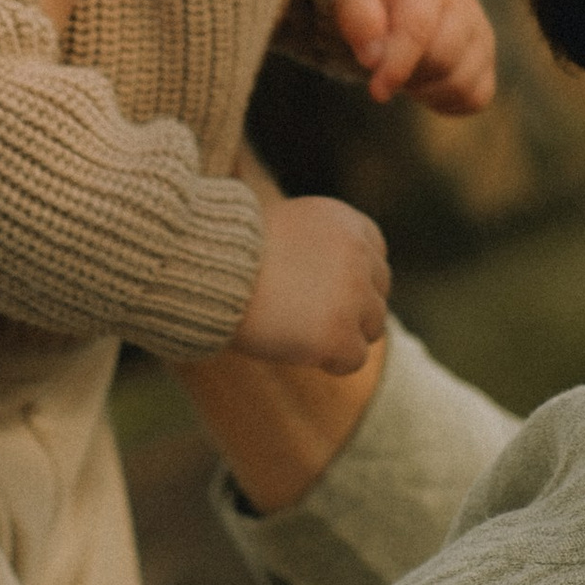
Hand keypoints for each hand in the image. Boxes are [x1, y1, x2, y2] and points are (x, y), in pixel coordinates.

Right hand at [229, 190, 388, 372]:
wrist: (207, 269)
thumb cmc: (231, 253)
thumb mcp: (287, 230)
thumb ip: (323, 249)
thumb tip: (340, 289)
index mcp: (348, 223)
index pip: (375, 260)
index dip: (350, 281)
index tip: (319, 291)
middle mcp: (359, 254)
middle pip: (376, 296)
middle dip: (349, 310)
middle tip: (305, 315)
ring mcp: (353, 295)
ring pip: (371, 328)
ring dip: (341, 335)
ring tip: (298, 329)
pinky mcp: (340, 333)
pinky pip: (354, 359)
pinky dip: (331, 361)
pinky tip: (299, 348)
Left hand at [333, 0, 498, 114]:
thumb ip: (360, 21)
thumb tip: (372, 59)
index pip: (419, 29)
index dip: (397, 65)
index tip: (378, 91)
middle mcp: (465, 7)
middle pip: (442, 60)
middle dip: (408, 74)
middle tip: (388, 64)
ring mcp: (483, 36)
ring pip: (460, 85)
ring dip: (425, 90)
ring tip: (407, 69)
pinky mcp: (489, 64)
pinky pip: (474, 99)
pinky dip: (445, 102)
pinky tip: (426, 83)